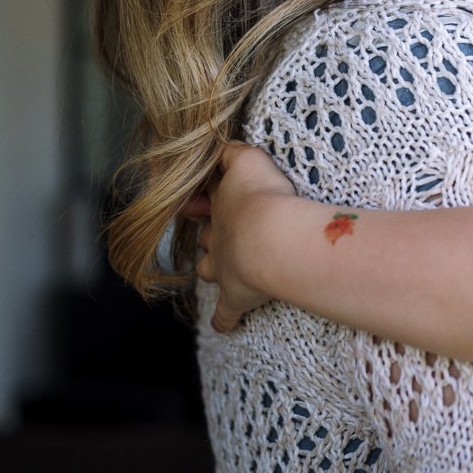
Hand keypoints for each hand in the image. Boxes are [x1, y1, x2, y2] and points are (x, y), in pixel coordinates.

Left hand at [196, 142, 296, 332]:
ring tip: (214, 272)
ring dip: (212, 270)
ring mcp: (223, 270)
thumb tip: (222, 146)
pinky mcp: (235, 297)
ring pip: (210, 270)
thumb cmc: (262, 196)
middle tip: (214, 233)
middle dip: (208, 235)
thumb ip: (233, 152)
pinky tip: (222, 326)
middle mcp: (216, 239)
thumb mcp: (249, 160)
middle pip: (206, 237)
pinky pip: (226, 312)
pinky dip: (223, 319)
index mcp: (219, 208)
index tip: (201, 201)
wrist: (271, 238)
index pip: (205, 202)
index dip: (202, 202)